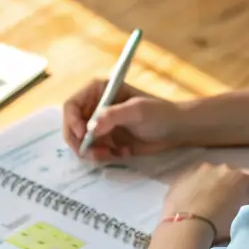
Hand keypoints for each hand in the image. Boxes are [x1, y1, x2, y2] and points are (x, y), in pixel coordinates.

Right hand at [62, 79, 188, 161]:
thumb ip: (112, 116)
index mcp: (99, 91)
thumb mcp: (137, 111)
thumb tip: (89, 128)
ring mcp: (100, 125)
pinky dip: (103, 156)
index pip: (71, 106)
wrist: (177, 130)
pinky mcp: (107, 141)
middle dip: (79, 142)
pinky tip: (122, 153)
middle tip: (93, 153)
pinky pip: (94, 152)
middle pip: (71, 126)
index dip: (71, 121)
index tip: (82, 136)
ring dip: (92, 152)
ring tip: (111, 155)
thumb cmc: (160, 113)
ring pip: (81, 142)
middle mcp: (95, 107)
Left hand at [162, 163, 248, 242]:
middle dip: (232, 185)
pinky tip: (193, 199)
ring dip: (213, 184)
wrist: (185, 226)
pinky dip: (196, 186)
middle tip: (229, 202)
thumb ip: (246, 206)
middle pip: (231, 174)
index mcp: (239, 177)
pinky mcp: (182, 176)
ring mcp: (199, 169)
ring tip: (209, 202)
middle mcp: (221, 168)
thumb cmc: (218, 225)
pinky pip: (193, 178)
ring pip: (211, 175)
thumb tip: (245, 203)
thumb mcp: (240, 218)